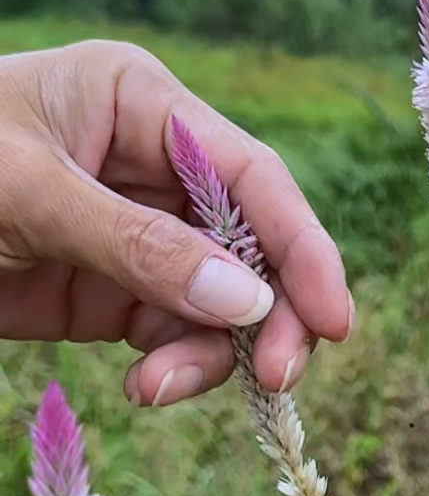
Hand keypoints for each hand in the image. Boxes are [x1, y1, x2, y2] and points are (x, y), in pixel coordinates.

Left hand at [0, 40, 353, 404]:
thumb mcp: (28, 194)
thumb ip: (138, 246)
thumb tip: (248, 302)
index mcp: (144, 109)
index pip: (252, 177)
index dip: (302, 247)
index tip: (332, 320)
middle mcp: (157, 171)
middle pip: (253, 247)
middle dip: (270, 314)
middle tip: (280, 377)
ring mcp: (141, 238)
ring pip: (222, 303)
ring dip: (212, 353)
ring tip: (163, 387)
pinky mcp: (117, 295)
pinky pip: (177, 335)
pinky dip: (175, 369)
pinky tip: (145, 387)